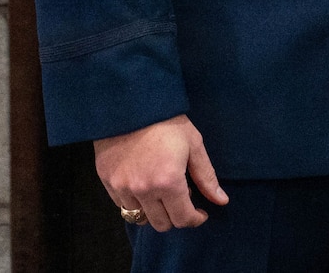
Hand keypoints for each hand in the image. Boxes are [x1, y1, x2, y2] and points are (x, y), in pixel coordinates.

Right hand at [95, 114, 227, 231]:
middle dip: (176, 216)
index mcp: (168, 182)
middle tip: (182, 199)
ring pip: (140, 218)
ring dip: (155, 211)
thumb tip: (221, 200)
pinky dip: (136, 203)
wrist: (131, 105)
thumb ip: (206, 176)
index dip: (195, 219)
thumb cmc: (167, 122)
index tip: (201, 212)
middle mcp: (143, 190)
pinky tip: (144, 186)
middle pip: (161, 224)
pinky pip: (122, 205)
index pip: (182, 218)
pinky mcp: (107, 182)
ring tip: (162, 192)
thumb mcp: (193, 145)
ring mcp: (122, 188)